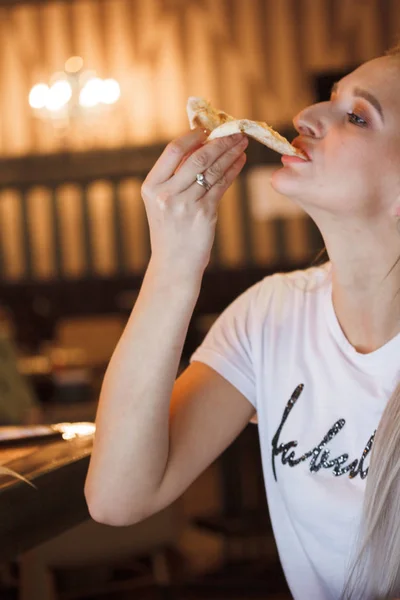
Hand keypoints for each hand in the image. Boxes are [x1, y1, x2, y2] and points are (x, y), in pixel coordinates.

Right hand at [141, 127, 247, 281]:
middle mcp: (166, 194)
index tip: (207, 129)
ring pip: (213, 170)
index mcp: (151, 186)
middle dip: (219, 142)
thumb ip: (175, 176)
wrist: (174, 263)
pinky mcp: (204, 214)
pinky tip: (240, 162)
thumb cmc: (170, 230)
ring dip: (230, 153)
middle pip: (197, 157)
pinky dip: (233, 171)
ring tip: (242, 143)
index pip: (172, 151)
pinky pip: (221, 185)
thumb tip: (200, 144)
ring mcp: (185, 205)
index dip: (193, 137)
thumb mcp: (162, 202)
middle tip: (235, 132)